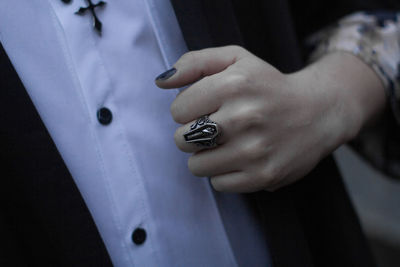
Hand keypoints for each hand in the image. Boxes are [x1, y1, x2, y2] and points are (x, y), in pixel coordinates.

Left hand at [156, 46, 384, 191]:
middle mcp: (244, 116)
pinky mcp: (263, 176)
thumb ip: (194, 63)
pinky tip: (241, 158)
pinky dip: (224, 173)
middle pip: (182, 139)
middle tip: (215, 127)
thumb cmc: (269, 85)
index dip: (187, 109)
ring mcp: (255, 150)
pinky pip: (218, 184)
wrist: (318, 112)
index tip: (206, 108)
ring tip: (227, 144)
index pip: (177, 110)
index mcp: (233, 83)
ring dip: (206, 156)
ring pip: (196, 166)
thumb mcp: (236, 59)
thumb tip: (161, 84)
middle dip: (192, 134)